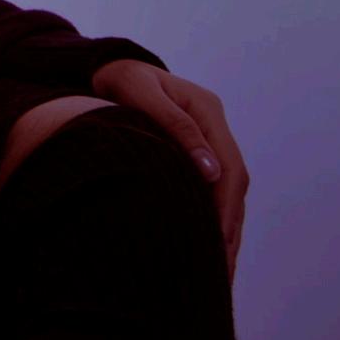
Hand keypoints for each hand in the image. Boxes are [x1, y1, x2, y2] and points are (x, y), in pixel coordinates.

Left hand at [89, 58, 247, 277]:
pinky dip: (212, 218)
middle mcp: (214, 125)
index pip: (229, 168)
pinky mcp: (195, 150)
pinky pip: (212, 189)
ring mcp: (208, 137)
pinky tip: (206, 246)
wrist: (104, 66)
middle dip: (230, 228)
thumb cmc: (117, 78)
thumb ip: (175, 127)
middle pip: (234, 185)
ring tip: (220, 272)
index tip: (218, 243)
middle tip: (222, 271)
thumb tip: (211, 172)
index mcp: (208, 110)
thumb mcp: (139, 93)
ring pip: (228, 192)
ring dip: (226, 230)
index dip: (226, 208)